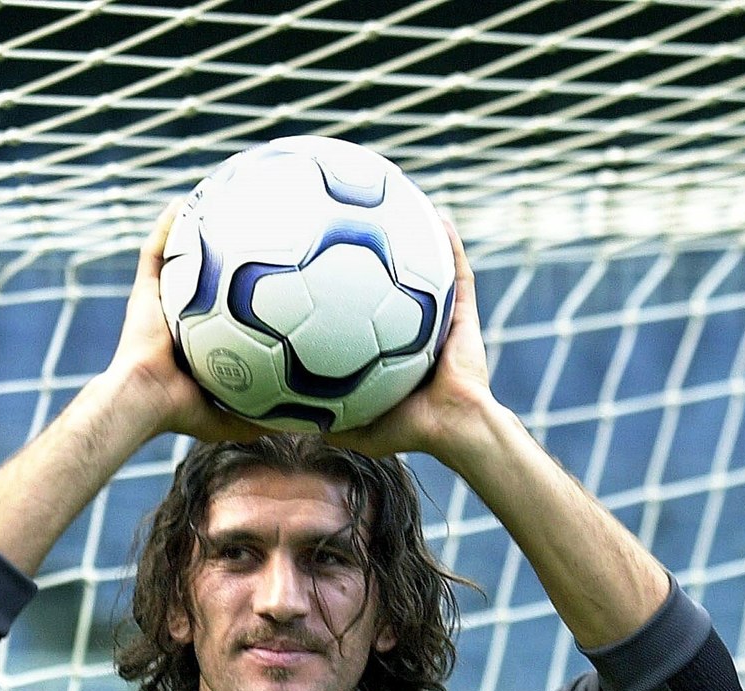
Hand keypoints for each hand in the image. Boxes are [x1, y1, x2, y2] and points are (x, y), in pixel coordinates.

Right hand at [101, 202, 264, 445]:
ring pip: (180, 258)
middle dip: (224, 255)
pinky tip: (183, 203)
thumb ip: (265, 418)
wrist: (143, 400)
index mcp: (201, 342)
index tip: (274, 275)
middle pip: (206, 278)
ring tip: (215, 201)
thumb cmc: (180, 411)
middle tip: (251, 230)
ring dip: (194, 231)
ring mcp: (161, 302)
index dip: (245, 296)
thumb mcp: (232, 417)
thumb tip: (311, 424)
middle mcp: (181, 317)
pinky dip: (166, 227)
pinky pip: (154, 251)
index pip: (227, 313)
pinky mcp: (143, 292)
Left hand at [324, 219, 493, 464]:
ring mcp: (441, 320)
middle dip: (376, 255)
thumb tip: (281, 417)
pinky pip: (458, 272)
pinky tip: (437, 217)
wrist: (453, 427)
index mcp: (391, 352)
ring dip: (416, 240)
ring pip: (427, 271)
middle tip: (353, 226)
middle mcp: (415, 331)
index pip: (364, 316)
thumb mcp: (354, 427)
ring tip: (398, 205)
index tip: (321, 268)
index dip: (345, 293)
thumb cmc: (409, 430)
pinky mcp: (463, 314)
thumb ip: (322, 421)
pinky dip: (450, 245)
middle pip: (392, 284)